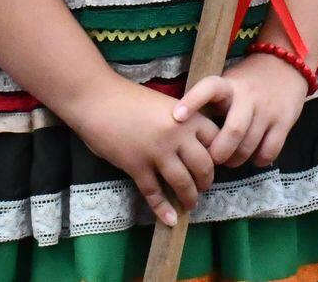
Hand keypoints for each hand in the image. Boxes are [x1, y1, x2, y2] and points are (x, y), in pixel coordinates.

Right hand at [67, 79, 217, 226]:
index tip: (215, 165)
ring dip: (189, 198)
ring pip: (182, 182)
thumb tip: (192, 147)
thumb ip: (182, 123)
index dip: (218, 155)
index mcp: (188, 116)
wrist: (99, 100)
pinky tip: (170, 219)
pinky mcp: (137, 166)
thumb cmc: (130, 99)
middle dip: (206, 181)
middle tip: (204, 188)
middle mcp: (177, 135)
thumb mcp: (165, 105)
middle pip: (203, 166)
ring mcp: (157, 152)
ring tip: (191, 205)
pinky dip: (163, 208)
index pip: (215, 140)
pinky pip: (154, 192)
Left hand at [174, 51, 309, 169]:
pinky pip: (269, 151)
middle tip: (213, 159)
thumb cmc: (248, 81)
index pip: (210, 88)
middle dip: (219, 152)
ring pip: (249, 145)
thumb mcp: (228, 83)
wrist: (287, 65)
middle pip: (234, 130)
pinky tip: (254, 156)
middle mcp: (249, 96)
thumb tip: (185, 133)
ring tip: (231, 160)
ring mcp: (269, 109)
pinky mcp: (285, 121)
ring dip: (236, 160)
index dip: (193, 101)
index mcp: (229, 85)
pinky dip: (258, 160)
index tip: (177, 116)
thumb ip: (212, 103)